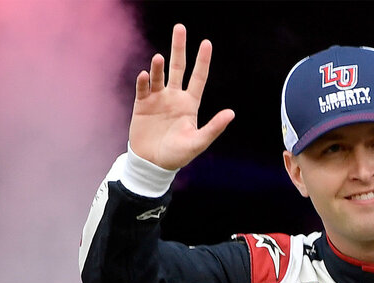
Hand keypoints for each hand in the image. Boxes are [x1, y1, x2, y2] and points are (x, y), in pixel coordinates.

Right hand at [128, 24, 234, 169]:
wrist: (153, 163)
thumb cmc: (178, 155)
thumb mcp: (198, 142)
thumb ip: (214, 127)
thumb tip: (231, 113)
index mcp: (190, 104)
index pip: (198, 78)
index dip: (202, 61)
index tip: (206, 43)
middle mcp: (174, 97)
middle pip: (178, 67)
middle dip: (179, 48)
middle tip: (179, 28)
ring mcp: (157, 99)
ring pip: (159, 76)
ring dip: (159, 66)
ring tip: (158, 58)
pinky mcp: (142, 104)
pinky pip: (143, 88)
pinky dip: (144, 81)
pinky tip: (146, 74)